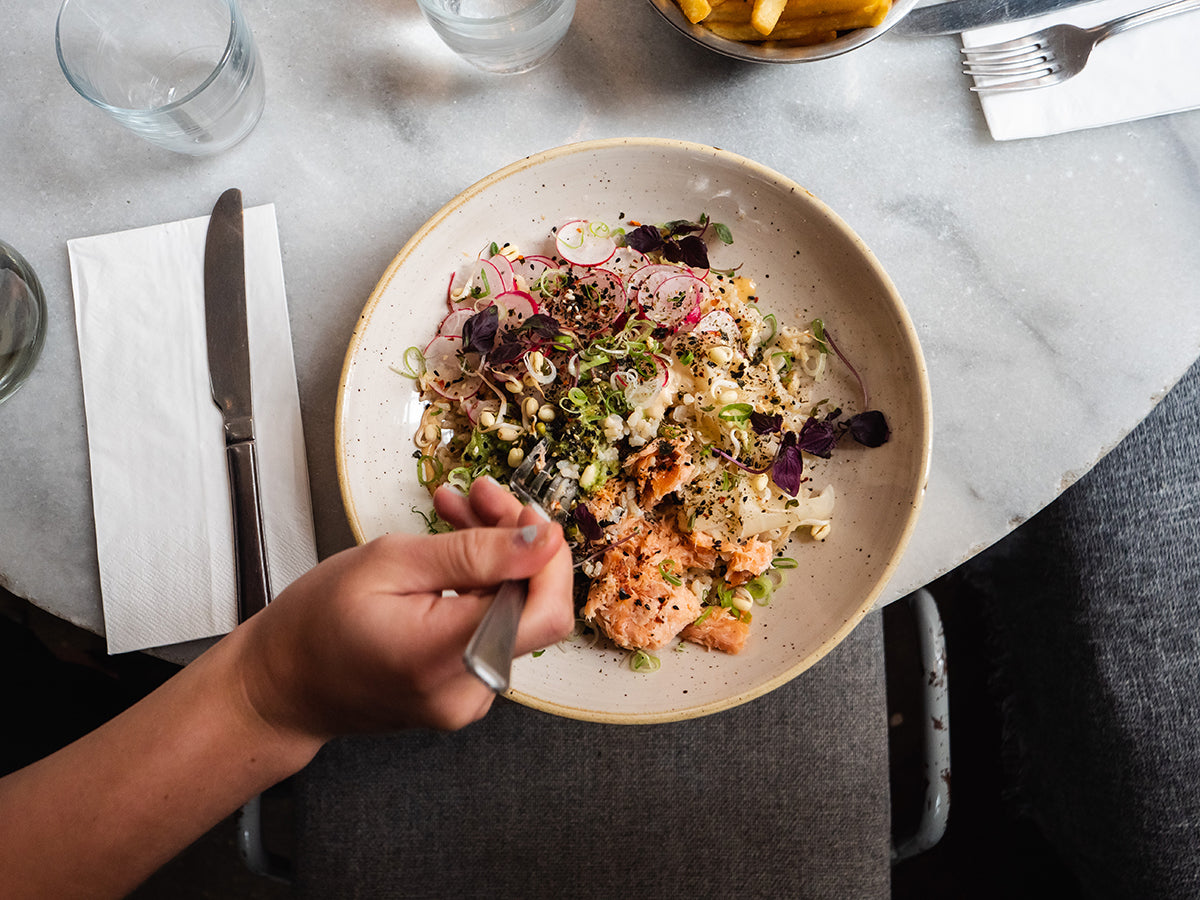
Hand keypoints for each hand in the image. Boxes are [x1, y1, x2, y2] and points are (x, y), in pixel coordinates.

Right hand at [237, 477, 573, 739]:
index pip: (545, 612)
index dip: (548, 558)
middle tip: (480, 494)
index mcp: (447, 656)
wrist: (281, 684)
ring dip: (493, 556)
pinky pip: (490, 629)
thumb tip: (542, 540)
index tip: (524, 512)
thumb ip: (473, 552)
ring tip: (457, 511)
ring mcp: (468, 697)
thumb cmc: (315, 625)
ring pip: (511, 612)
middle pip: (531, 606)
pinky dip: (478, 585)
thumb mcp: (390, 563)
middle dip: (516, 542)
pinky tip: (450, 553)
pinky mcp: (463, 691)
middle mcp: (468, 688)